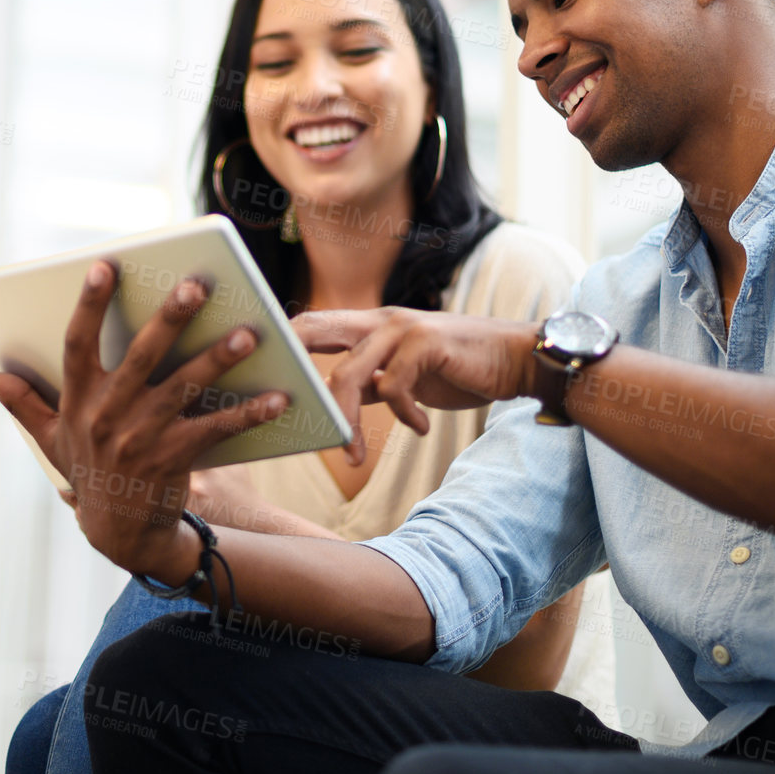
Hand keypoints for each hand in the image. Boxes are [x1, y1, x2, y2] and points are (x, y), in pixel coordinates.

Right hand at [0, 262, 288, 579]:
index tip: (104, 265)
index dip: (88, 305)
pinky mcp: (174, 461)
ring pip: (185, 390)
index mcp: (77, 401)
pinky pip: (216, 431)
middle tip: (196, 284)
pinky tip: (278, 397)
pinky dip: (248, 414)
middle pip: (141, 357)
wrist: (119, 534)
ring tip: (250, 333)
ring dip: (218, 360)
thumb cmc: (88, 472)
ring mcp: (142, 440)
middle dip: (169, 319)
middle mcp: (107, 416)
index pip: (77, 345)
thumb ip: (21, 402)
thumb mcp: (50, 438)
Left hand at [294, 308, 539, 464]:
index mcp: (370, 325)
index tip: (258, 371)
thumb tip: (336, 405)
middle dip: (290, 366)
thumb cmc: (459, 368)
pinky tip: (421, 427)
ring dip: (346, 422)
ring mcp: (402, 327)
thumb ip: (372, 383)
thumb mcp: (406, 377)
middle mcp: (380, 319)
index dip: (283, 340)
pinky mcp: (426, 342)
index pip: (312, 323)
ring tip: (354, 455)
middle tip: (278, 406)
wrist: (516, 360)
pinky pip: (394, 387)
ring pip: (348, 373)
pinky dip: (404, 416)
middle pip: (313, 330)